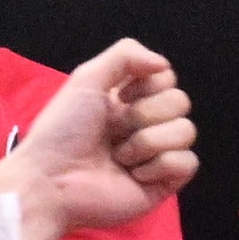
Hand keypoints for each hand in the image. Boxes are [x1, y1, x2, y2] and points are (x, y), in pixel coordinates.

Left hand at [4, 42, 197, 239]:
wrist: (51, 180)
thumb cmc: (62, 131)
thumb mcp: (87, 78)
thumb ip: (125, 55)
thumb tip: (164, 64)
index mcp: (130, 101)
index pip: (167, 78)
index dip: (148, 84)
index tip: (119, 97)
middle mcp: (145, 126)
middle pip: (180, 102)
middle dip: (144, 114)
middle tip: (114, 130)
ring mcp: (156, 156)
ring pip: (186, 131)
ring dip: (147, 142)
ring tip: (119, 157)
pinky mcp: (162, 184)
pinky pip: (188, 163)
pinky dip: (159, 165)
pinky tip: (134, 175)